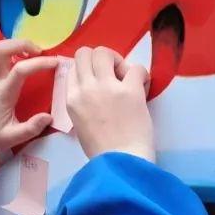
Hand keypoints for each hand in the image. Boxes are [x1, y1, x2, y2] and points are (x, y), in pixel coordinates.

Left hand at [0, 39, 57, 155]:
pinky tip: (19, 57)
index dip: (39, 63)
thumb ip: (31, 128)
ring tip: (30, 53)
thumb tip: (49, 117)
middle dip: (23, 44)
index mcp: (3, 94)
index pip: (20, 69)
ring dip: (14, 44)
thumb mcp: (12, 138)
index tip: (55, 63)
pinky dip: (8, 49)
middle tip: (40, 53)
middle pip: (3, 49)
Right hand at [66, 46, 155, 161]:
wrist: (120, 162)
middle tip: (113, 73)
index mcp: (71, 98)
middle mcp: (86, 88)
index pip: (73, 67)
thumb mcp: (79, 122)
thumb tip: (94, 89)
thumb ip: (82, 102)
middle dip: (100, 58)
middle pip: (86, 53)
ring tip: (126, 77)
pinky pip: (136, 68)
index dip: (88, 69)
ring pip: (105, 52)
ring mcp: (107, 87)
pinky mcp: (129, 90)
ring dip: (118, 60)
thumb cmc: (101, 149)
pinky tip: (143, 86)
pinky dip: (141, 74)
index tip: (99, 80)